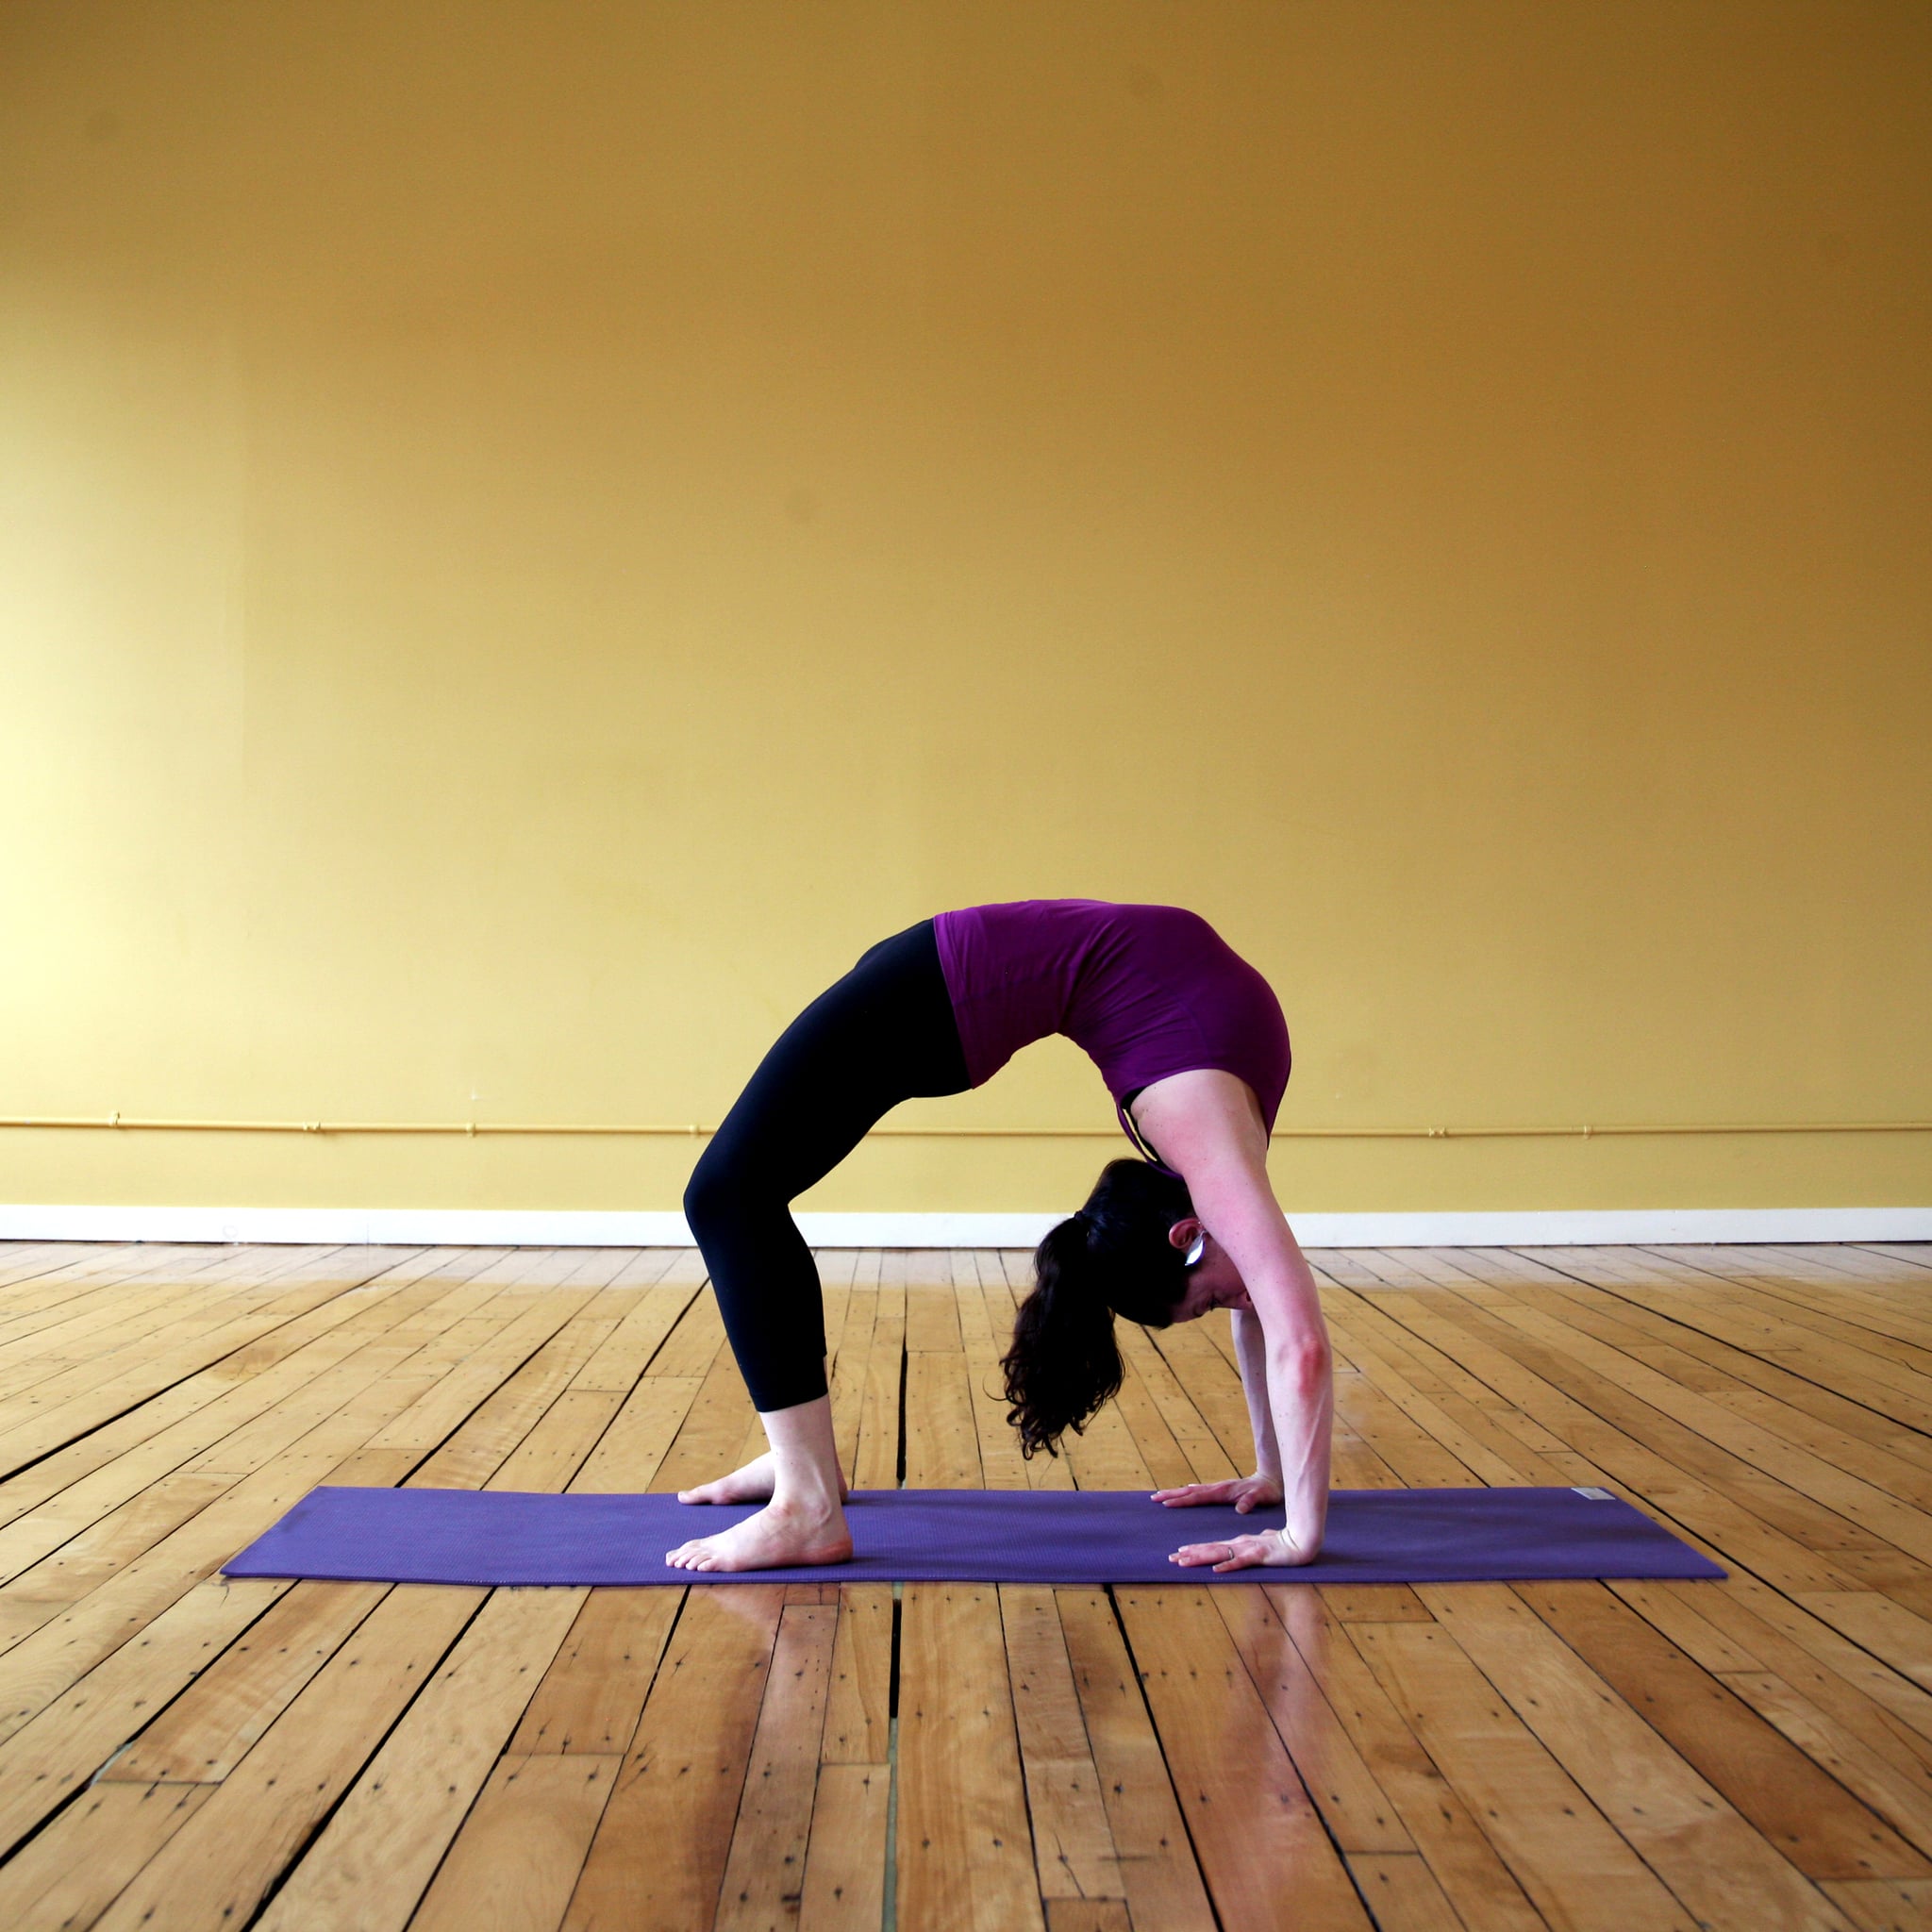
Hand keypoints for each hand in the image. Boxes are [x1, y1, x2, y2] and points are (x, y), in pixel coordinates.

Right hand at [1151, 1474, 1282, 1513]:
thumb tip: (1241, 1509)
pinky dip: (1187, 1493)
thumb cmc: (1267, 1492)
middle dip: (1171, 1494)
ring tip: (1161, 1495)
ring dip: (1176, 1493)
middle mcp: (1217, 1488)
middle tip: (1153, 1497)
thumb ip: (1250, 1502)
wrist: (1272, 1479)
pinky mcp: (1221, 1490)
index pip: (1198, 1497)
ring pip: (1192, 1490)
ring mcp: (1218, 1488)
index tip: (1166, 1504)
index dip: (1182, 1501)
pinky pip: (1199, 1492)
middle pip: (1189, 1491)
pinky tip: (1183, 1494)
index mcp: (1222, 1492)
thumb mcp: (1261, 1497)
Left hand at [1168, 1527, 1317, 1572]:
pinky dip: (1228, 1566)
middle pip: (1211, 1549)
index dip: (1195, 1550)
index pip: (1213, 1546)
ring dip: (1201, 1558)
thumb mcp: (1262, 1545)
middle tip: (1171, 1558)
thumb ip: (1250, 1548)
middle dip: (1190, 1554)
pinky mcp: (1259, 1555)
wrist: (1303, 1540)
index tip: (1179, 1553)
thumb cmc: (1283, 1543)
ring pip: (1220, 1554)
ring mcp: (1249, 1549)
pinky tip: (1216, 1570)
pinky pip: (1241, 1562)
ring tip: (1183, 1561)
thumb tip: (1241, 1549)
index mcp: (1240, 1543)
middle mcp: (1240, 1545)